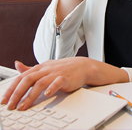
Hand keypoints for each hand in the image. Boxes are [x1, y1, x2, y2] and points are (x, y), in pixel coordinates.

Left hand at [0, 58, 128, 110]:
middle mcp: (46, 69)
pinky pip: (57, 82)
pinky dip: (51, 88)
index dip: (11, 89)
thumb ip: (30, 69)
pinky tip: (47, 95)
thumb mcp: (46, 67)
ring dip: (30, 96)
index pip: (22, 77)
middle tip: (11, 106)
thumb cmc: (64, 69)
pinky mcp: (66, 78)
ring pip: (40, 83)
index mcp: (40, 68)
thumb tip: (17, 64)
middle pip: (28, 79)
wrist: (83, 66)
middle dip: (17, 93)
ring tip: (23, 106)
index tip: (4, 101)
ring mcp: (56, 73)